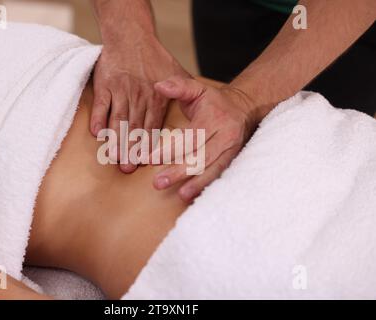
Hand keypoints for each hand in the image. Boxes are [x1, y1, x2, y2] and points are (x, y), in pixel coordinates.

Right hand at [90, 36, 188, 172]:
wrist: (131, 36)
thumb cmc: (154, 57)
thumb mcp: (176, 72)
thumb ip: (184, 91)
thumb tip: (198, 106)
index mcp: (156, 98)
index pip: (152, 126)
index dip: (148, 145)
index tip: (145, 161)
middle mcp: (138, 96)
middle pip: (133, 127)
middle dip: (130, 149)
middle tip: (127, 167)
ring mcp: (120, 91)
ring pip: (117, 119)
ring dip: (115, 139)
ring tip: (113, 156)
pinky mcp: (104, 85)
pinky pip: (100, 105)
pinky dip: (98, 118)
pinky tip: (97, 133)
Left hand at [152, 76, 260, 201]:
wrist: (243, 109)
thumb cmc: (213, 102)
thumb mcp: (197, 89)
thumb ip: (178, 86)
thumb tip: (159, 85)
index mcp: (214, 119)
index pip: (190, 137)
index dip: (170, 150)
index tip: (149, 159)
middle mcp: (226, 136)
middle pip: (201, 157)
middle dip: (179, 171)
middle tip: (158, 182)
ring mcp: (232, 150)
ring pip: (212, 169)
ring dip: (195, 184)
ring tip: (180, 194)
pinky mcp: (233, 160)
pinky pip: (219, 175)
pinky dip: (206, 186)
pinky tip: (192, 195)